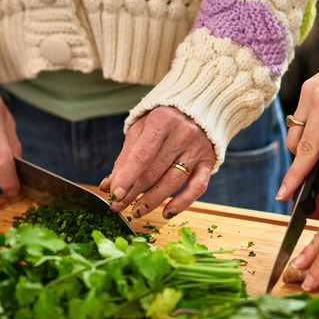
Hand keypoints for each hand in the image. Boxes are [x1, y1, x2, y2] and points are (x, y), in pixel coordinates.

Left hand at [99, 106, 216, 217]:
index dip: (127, 177)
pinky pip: (197, 187)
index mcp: (162, 120)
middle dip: (134, 192)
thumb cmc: (163, 118)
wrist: (197, 106)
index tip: (114, 195)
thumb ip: (126, 156)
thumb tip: (110, 185)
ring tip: (136, 211)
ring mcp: (198, 149)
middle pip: (155, 171)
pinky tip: (167, 212)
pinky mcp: (209, 161)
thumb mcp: (140, 129)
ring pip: (173, 182)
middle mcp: (183, 134)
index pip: (142, 156)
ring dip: (152, 200)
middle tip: (118, 206)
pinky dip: (182, 202)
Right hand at [277, 18, 318, 200]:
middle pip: (294, 142)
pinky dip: (313, 130)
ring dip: (310, 144)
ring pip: (296, 131)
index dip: (295, 175)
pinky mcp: (308, 87)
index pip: (306, 148)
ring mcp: (306, 89)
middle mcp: (308, 94)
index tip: (284, 194)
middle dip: (306, 160)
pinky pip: (302, 118)